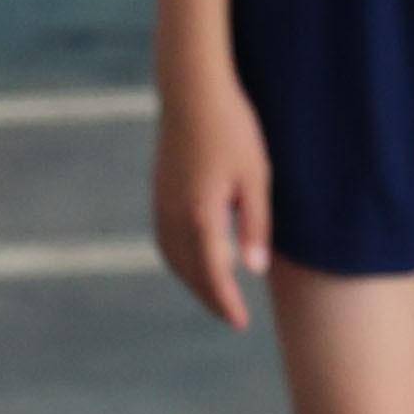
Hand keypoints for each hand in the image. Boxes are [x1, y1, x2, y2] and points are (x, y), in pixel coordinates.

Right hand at [154, 79, 272, 330]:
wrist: (191, 89)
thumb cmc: (232, 129)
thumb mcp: (255, 176)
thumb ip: (255, 226)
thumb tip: (254, 271)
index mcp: (200, 215)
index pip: (213, 274)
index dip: (227, 303)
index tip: (241, 324)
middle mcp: (173, 215)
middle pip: (190, 272)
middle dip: (211, 297)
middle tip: (233, 316)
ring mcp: (161, 203)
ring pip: (173, 258)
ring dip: (194, 279)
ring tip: (217, 292)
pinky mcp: (158, 191)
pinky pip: (165, 239)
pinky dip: (181, 259)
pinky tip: (196, 258)